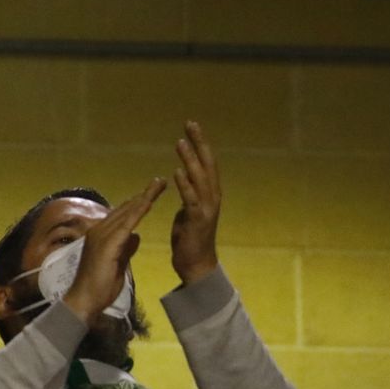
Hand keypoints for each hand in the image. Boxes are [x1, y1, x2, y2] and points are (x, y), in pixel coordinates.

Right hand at [61, 177, 165, 322]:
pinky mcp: (107, 243)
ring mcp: (101, 236)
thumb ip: (126, 248)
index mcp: (101, 236)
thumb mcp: (118, 264)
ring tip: (159, 184)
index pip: (122, 215)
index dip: (138, 203)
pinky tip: (148, 202)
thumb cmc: (99, 287)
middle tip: (160, 181)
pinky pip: (126, 224)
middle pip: (125, 208)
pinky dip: (137, 212)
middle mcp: (99, 231)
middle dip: (144, 194)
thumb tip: (136, 236)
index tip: (152, 192)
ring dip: (144, 197)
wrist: (84, 300)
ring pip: (127, 212)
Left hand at [169, 120, 220, 284]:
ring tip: (180, 142)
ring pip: (200, 178)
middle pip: (207, 164)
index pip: (206, 163)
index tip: (191, 126)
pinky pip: (191, 199)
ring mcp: (207, 208)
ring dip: (190, 159)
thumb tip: (183, 180)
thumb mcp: (188, 212)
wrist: (196, 265)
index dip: (200, 144)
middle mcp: (212, 197)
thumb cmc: (190, 239)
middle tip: (190, 123)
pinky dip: (185, 184)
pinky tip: (177, 171)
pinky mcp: (198, 220)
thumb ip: (188, 196)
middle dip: (199, 143)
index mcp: (209, 194)